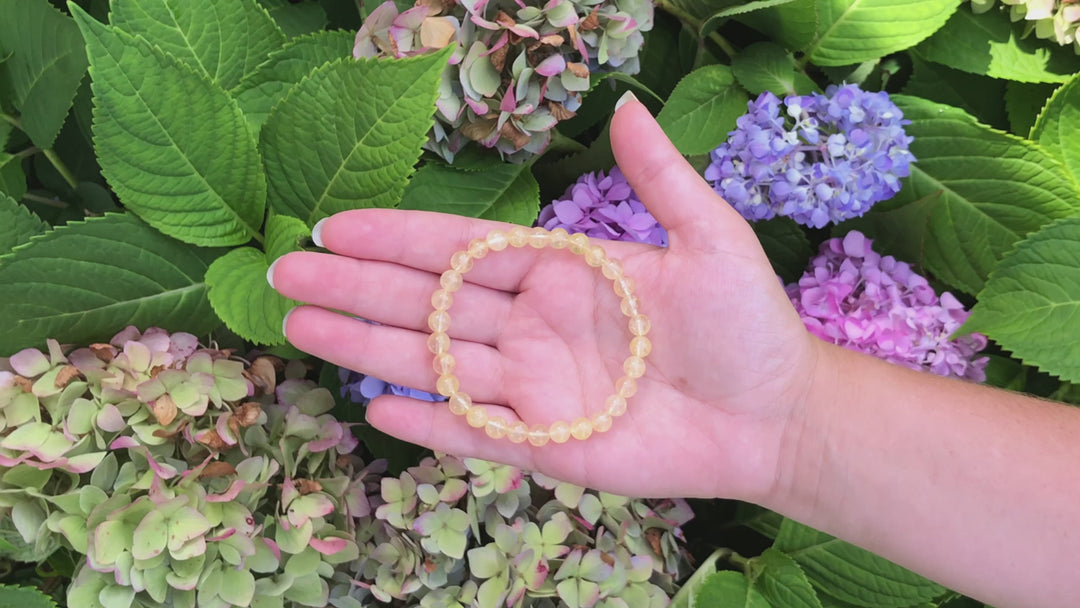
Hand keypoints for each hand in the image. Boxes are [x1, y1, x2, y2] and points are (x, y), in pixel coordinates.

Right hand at [269, 98, 818, 500]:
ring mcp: (534, 388)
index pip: (461, 246)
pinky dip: (428, 424)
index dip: (397, 236)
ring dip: (367, 348)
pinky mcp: (547, 445)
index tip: (335, 225)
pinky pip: (475, 433)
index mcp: (559, 269)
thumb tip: (625, 104)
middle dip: (355, 288)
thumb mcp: (710, 238)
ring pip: (436, 363)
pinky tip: (377, 410)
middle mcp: (531, 324)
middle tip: (283, 273)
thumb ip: (659, 178)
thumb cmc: (748, 324)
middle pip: (428, 302)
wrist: (777, 415)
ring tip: (299, 329)